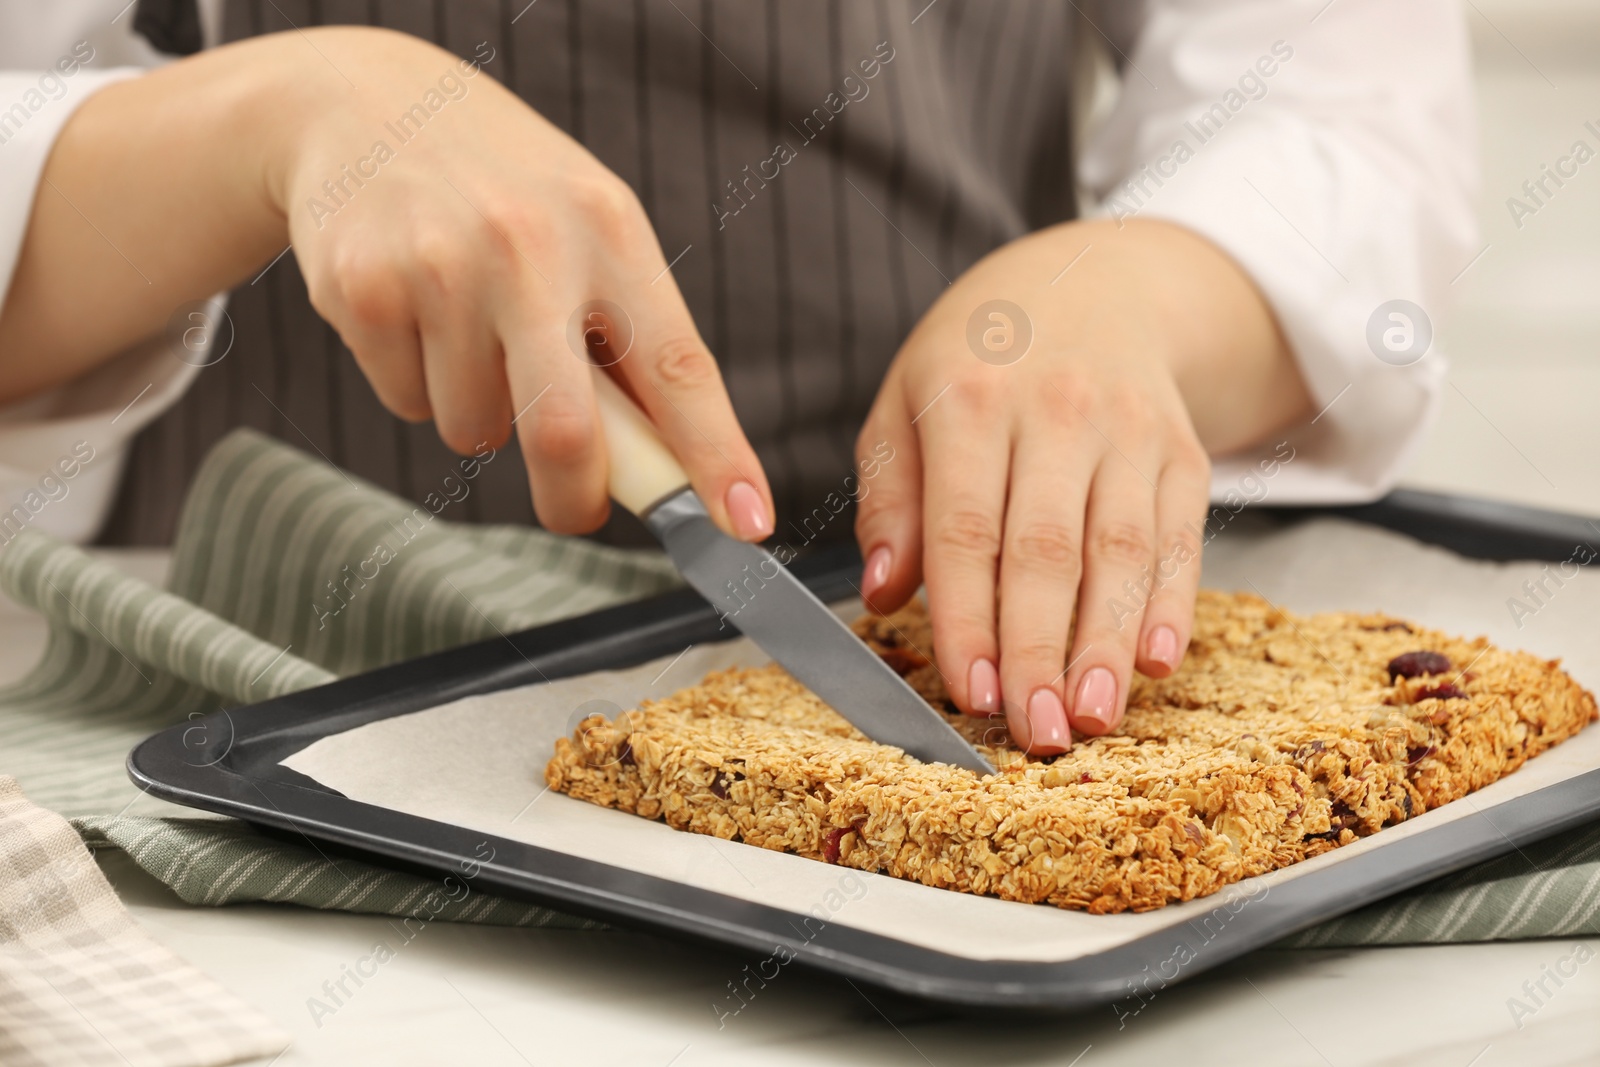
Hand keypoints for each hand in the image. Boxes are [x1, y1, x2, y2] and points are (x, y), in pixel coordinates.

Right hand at [0, 28, 772, 540]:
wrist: (363, 103)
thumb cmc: (507, 189)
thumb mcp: (588, 226)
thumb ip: (627, 333)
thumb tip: (670, 467)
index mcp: (611, 231)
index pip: (679, 366)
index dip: (716, 457)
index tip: (745, 527)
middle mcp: (530, 246)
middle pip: (562, 431)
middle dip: (572, 495)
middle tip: (572, 504)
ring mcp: (440, 265)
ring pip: (473, 428)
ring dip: (479, 414)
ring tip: (468, 329)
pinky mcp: (362, 288)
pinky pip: (406, 402)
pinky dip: (417, 385)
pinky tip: (414, 309)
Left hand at [854, 219, 1309, 753]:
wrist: (1091, 281)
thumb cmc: (976, 359)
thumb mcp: (904, 403)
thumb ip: (890, 498)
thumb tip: (883, 594)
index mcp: (968, 399)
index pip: (968, 529)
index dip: (969, 618)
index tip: (969, 691)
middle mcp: (1055, 410)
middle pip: (1048, 548)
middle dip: (1040, 648)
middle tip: (1032, 730)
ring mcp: (1128, 429)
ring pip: (1121, 549)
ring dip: (1107, 642)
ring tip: (1091, 717)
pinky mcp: (1181, 449)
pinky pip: (1180, 535)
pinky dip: (1172, 602)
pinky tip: (1157, 661)